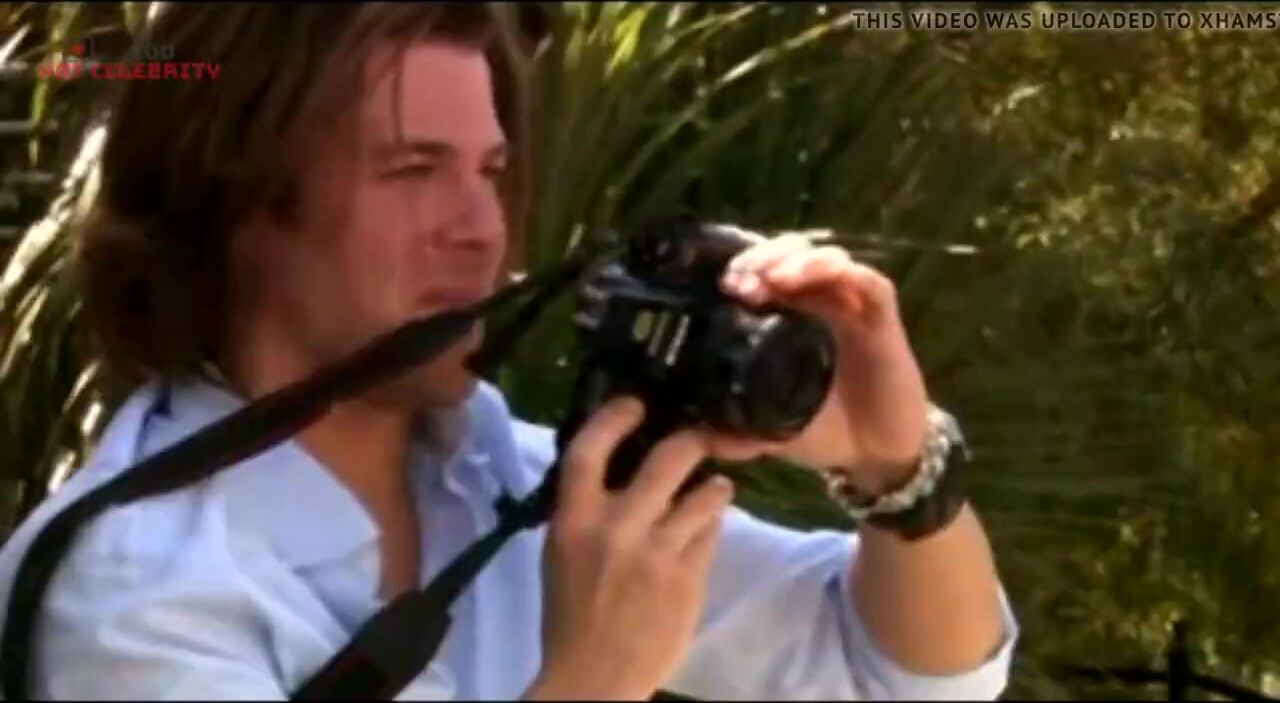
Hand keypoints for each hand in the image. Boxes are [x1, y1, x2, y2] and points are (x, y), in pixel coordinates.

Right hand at [526, 396, 733, 700]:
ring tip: (714, 487)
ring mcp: (658, 552)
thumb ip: (585, 509)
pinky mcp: (689, 578)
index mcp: (574, 520)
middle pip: (668, 458)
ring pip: (706, 494)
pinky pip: (712, 534)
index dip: (615, 416)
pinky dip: (712, 525)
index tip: (635, 404)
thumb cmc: (570, 612)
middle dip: (692, 440)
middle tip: (700, 437)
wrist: (593, 677)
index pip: (590, 447)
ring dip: (714, 486)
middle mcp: (617, 528)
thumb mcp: (561, 552)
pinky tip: (707, 526)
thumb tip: (614, 464)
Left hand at [707, 233, 931, 494]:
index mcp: (791, 319)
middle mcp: (821, 305)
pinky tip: (814, 279)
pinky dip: (842, 272)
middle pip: (791, 255)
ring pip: (827, 258)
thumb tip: (698, 439)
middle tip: (739, 278)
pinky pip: (868, 282)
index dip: (743, 269)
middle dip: (763, 257)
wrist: (876, 454)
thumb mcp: (772, 428)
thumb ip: (738, 429)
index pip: (765, 273)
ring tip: (771, 276)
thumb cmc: (826, 431)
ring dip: (797, 259)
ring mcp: (853, 307)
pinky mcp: (883, 318)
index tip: (722, 285)